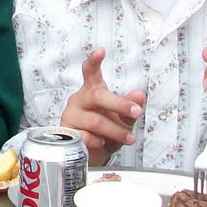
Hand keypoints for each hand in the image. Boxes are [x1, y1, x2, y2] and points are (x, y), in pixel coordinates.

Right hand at [58, 48, 143, 165]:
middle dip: (119, 104)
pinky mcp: (67, 133)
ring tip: (129, 138)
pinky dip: (99, 142)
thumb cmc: (106, 132)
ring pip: (95, 121)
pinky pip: (86, 137)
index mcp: (92, 91)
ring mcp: (71, 115)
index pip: (90, 72)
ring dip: (116, 131)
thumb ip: (130, 108)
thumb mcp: (122, 119)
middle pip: (97, 96)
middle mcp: (80, 99)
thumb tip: (139, 95)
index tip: (101, 51)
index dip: (94, 61)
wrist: (91, 155)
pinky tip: (103, 144)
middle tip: (137, 112)